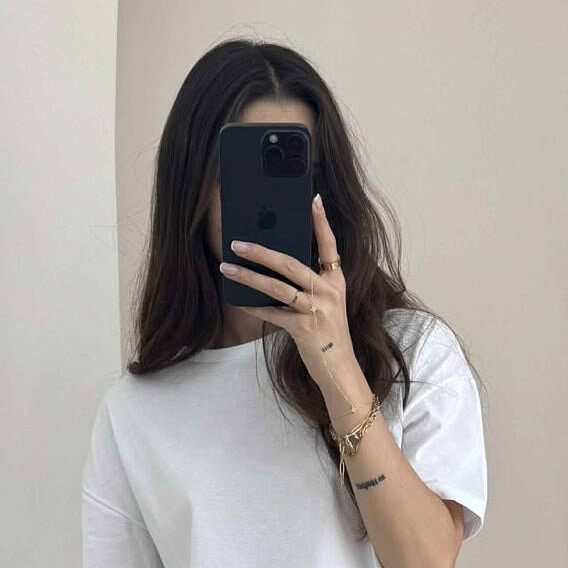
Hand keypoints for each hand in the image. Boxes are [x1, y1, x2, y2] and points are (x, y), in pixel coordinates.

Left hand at [218, 194, 361, 406]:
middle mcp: (327, 291)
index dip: (321, 222)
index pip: (329, 245)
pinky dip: (254, 307)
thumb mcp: (326, 303)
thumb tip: (275, 266)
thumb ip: (309, 283)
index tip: (313, 199)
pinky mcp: (303, 328)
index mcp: (335, 280)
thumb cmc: (328, 333)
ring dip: (248, 277)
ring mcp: (316, 309)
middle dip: (261, 251)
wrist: (339, 368)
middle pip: (291, 263)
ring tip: (227, 268)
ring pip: (277, 287)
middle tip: (237, 243)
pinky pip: (272, 313)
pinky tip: (238, 301)